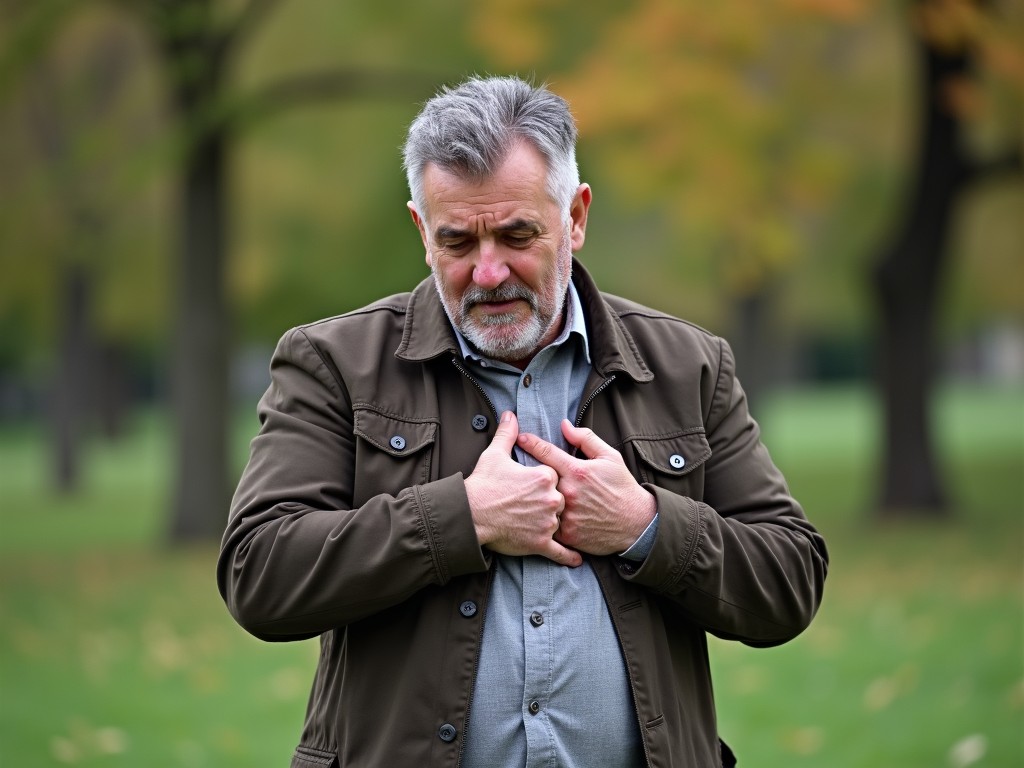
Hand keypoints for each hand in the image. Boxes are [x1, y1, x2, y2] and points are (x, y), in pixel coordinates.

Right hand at [464, 412, 582, 566]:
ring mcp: (548, 522)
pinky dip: (569, 556)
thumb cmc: (483, 484)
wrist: (470, 514)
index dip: (545, 483)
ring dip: (555, 525)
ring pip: (560, 522)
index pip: (556, 478)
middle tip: (532, 506)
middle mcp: (552, 498)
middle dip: (550, 503)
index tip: (532, 487)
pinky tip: (577, 559)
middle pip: (560, 500)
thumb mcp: (495, 454)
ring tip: (543, 526)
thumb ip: (507, 434)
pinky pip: (561, 551)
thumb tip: (510, 415)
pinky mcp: (541, 543)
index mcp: (546, 476)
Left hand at [517, 420, 656, 555]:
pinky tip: (544, 517)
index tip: (520, 439)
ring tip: (531, 497)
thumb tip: (564, 425)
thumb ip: (586, 439)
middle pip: (538, 479)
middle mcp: (569, 492)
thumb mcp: (610, 457)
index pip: (546, 453)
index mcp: (578, 471)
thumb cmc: (622, 488)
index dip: (530, 443)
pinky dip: (545, 520)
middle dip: (531, 475)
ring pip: (540, 503)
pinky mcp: (567, 535)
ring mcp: (567, 515)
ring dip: (536, 499)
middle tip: (524, 473)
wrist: (637, 524)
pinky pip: (547, 525)